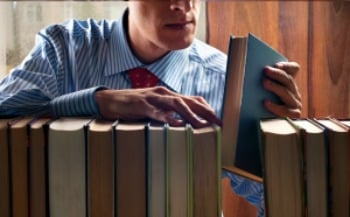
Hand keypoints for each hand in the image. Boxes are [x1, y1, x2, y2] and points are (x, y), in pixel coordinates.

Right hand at [95, 86, 221, 127]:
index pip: (193, 99)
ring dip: (190, 115)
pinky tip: (176, 124)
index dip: (207, 109)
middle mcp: (163, 94)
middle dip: (205, 112)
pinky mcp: (141, 105)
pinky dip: (167, 118)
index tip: (218, 120)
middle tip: (217, 123)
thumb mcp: (155, 107)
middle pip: (189, 101)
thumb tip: (185, 122)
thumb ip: (169, 112)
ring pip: (176, 104)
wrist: (110, 100)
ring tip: (201, 125)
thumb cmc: (134, 105)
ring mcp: (152, 98)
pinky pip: (156, 112)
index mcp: (168, 95)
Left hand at [263, 61, 301, 117]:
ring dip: (275, 87)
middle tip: (266, 70)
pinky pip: (285, 110)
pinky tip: (265, 102)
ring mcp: (295, 102)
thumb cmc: (262, 101)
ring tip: (264, 83)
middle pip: (289, 80)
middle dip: (277, 74)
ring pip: (286, 93)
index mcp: (288, 82)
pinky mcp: (293, 113)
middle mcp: (294, 91)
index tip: (276, 65)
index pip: (294, 69)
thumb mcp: (264, 88)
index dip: (287, 66)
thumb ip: (263, 79)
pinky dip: (275, 106)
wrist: (266, 121)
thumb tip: (250, 68)